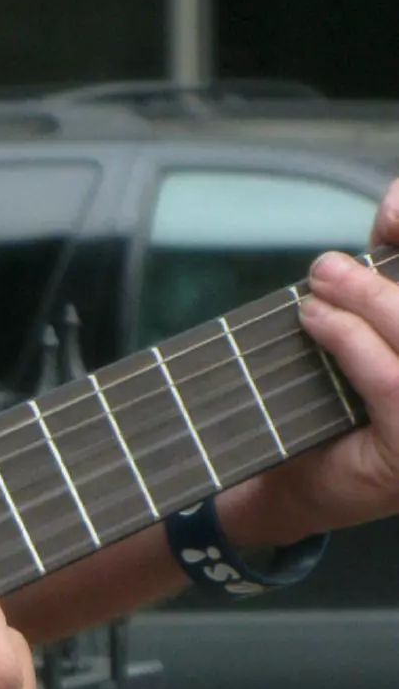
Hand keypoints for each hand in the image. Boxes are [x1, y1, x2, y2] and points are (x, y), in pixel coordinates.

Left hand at [221, 190, 398, 545]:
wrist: (299, 489)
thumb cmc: (341, 407)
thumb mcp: (374, 331)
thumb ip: (387, 280)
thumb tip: (397, 199)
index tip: (393, 204)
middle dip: (387, 275)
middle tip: (329, 262)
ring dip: (367, 300)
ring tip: (319, 284)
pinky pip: (394, 380)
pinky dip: (351, 342)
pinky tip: (317, 322)